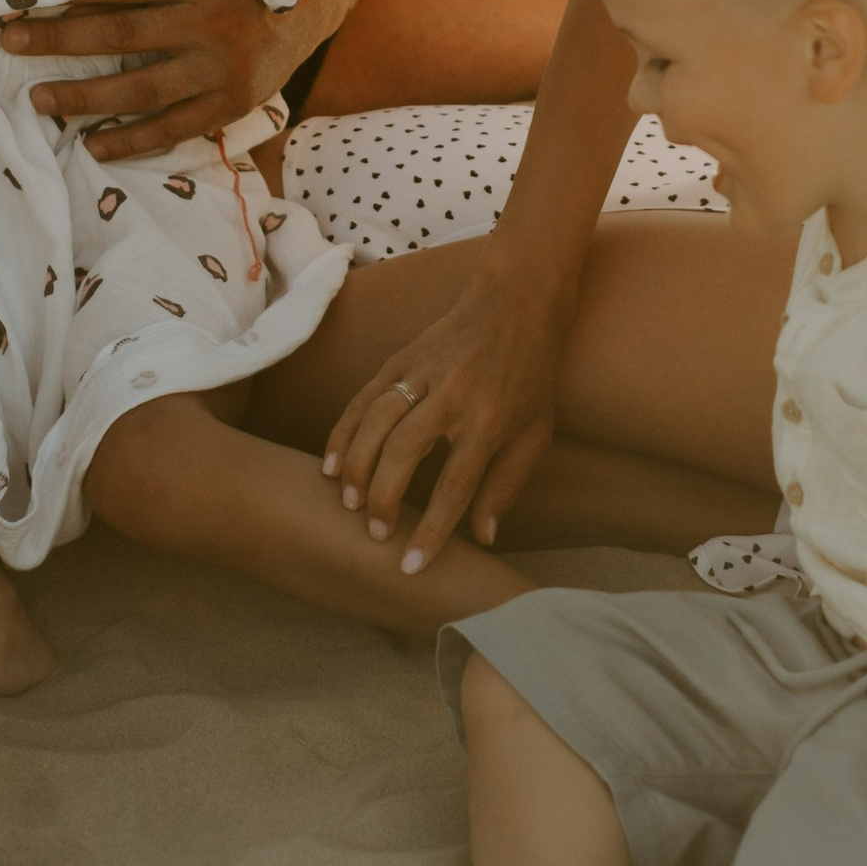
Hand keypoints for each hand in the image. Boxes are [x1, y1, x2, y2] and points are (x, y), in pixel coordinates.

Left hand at [1, 0, 292, 159]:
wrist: (303, 18)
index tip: (26, 0)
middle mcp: (212, 22)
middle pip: (122, 34)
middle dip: (60, 40)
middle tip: (11, 43)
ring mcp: (221, 69)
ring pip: (141, 88)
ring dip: (85, 96)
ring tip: (39, 101)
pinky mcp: (228, 106)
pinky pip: (171, 128)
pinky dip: (130, 139)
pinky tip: (92, 144)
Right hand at [321, 262, 567, 570]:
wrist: (517, 299)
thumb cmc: (532, 374)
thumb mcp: (536, 433)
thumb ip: (507, 486)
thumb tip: (483, 538)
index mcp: (492, 420)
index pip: (456, 485)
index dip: (433, 530)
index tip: (411, 566)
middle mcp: (453, 396)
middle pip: (405, 453)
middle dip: (384, 499)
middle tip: (376, 535)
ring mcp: (422, 374)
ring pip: (375, 423)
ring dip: (356, 467)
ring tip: (348, 505)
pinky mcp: (400, 359)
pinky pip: (362, 399)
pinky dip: (342, 433)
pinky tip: (330, 465)